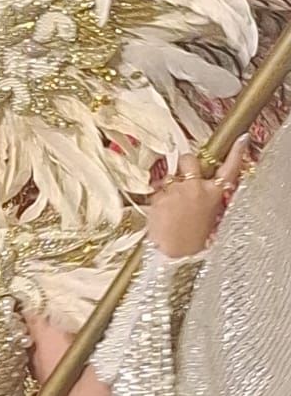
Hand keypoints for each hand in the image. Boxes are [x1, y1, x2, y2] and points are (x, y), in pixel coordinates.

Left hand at [146, 137, 247, 257]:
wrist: (177, 255)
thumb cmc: (192, 239)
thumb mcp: (208, 214)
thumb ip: (203, 195)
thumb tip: (195, 182)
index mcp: (214, 194)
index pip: (230, 168)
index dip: (236, 153)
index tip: (240, 140)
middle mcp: (196, 188)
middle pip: (189, 159)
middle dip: (183, 163)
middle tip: (180, 177)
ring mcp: (176, 190)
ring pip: (168, 176)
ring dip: (166, 186)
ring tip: (169, 206)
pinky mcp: (158, 197)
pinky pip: (154, 191)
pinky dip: (155, 200)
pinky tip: (160, 214)